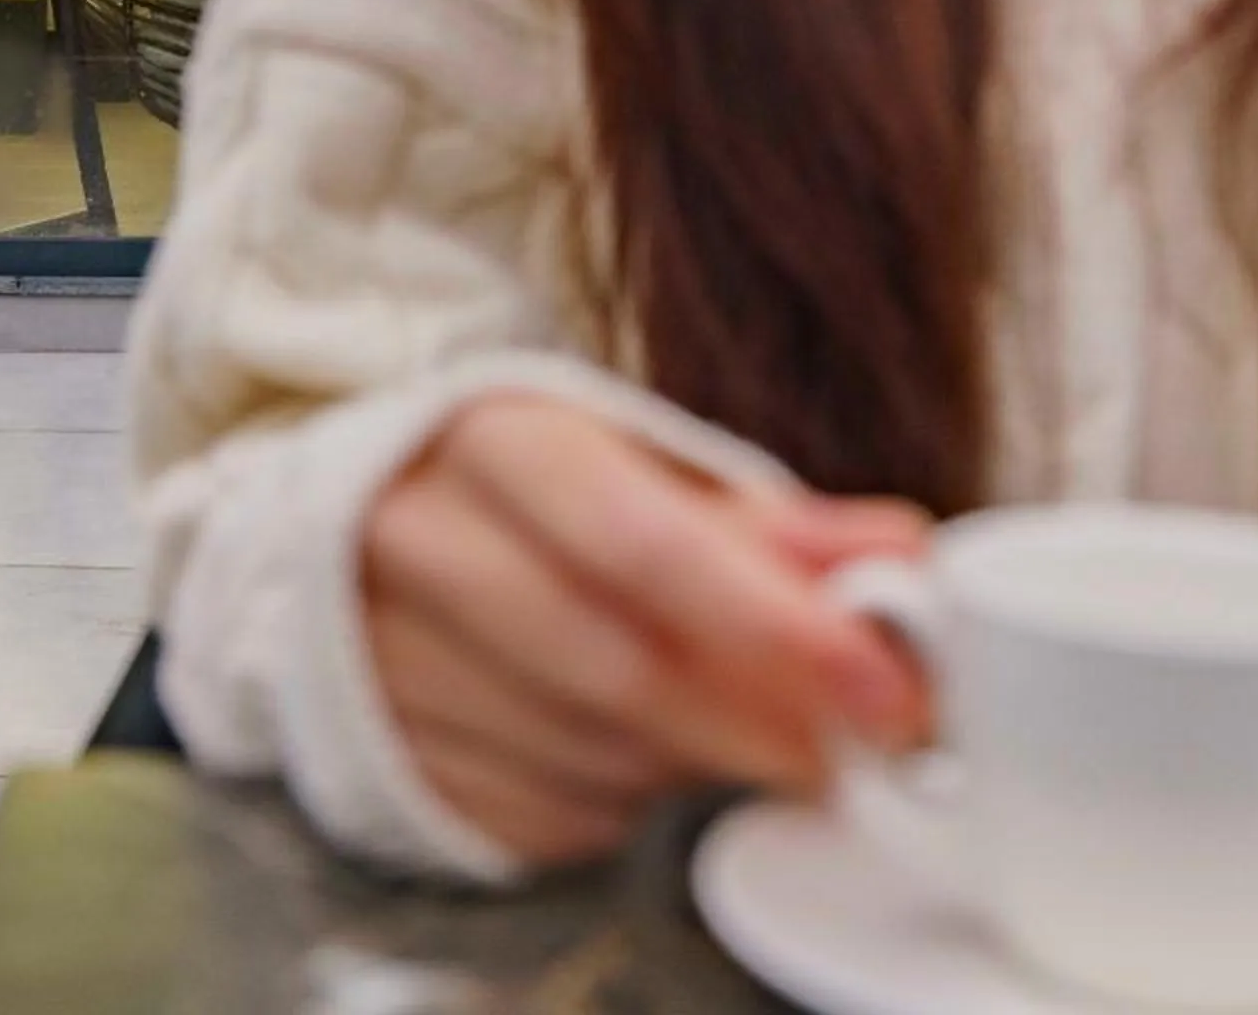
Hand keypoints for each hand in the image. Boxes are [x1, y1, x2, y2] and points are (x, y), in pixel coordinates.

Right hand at [360, 391, 931, 867]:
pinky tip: (631, 753)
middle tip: (846, 749)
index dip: (771, 622)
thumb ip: (777, 526)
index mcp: (494, 440)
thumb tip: (899, 559)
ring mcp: (385, 658)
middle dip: (756, 723)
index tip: (878, 683)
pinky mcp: (394, 760)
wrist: (358, 539)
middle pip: (615, 666)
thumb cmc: (533, 502)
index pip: (640, 542)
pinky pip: (548, 816)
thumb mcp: (643, 471)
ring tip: (725, 724)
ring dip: (692, 761)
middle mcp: (417, 540)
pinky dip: (621, 801)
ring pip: (590, 753)